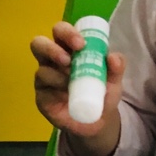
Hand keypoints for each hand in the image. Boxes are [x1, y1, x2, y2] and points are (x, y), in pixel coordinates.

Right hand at [30, 21, 125, 155]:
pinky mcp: (41, 95)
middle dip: (53, 48)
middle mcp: (52, 61)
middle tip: (69, 58)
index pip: (60, 32)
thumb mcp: (114, 81)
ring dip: (56, 71)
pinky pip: (42, 86)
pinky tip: (66, 91)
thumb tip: (113, 57)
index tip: (81, 43)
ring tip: (70, 77)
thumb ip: (117, 68)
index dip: (67, 33)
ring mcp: (45, 78)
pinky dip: (55, 84)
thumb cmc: (102, 95)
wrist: (96, 122)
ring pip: (40, 66)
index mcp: (69, 50)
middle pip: (39, 43)